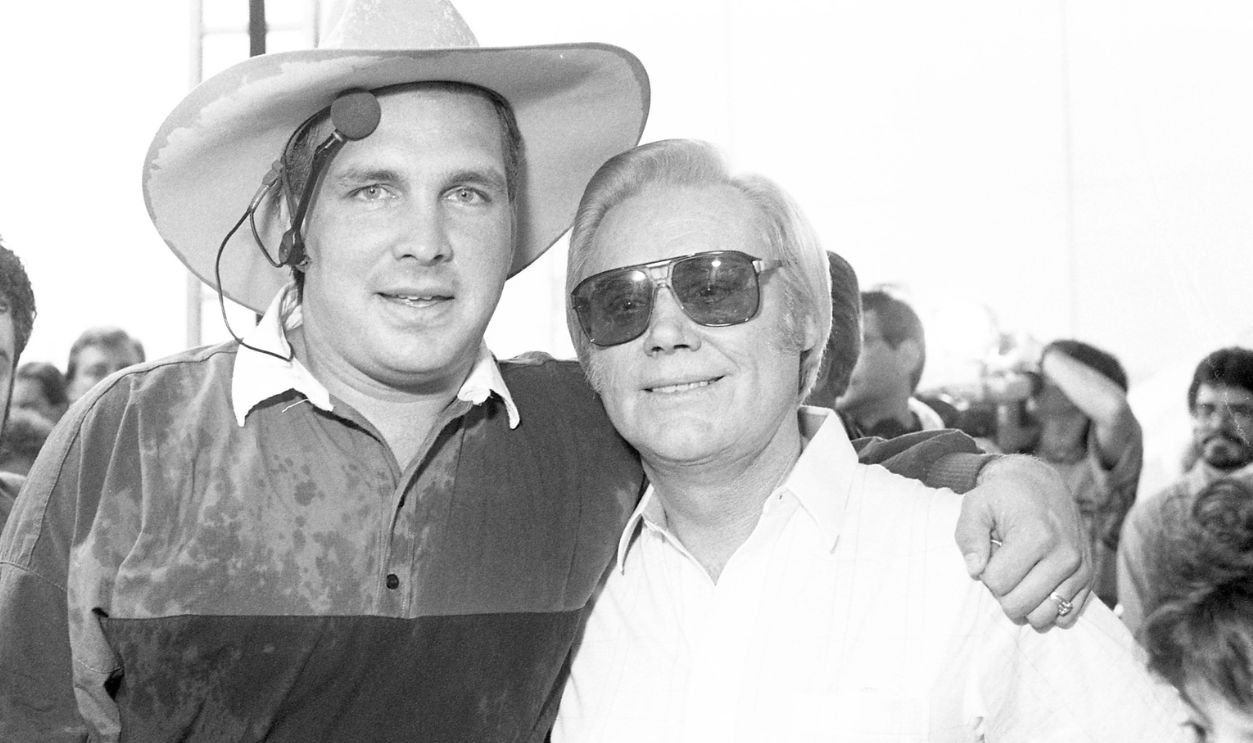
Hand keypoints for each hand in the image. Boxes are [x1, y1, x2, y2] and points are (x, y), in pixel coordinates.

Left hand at [954, 454, 1091, 628]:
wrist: (1041, 484)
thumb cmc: (1003, 496)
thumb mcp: (976, 505)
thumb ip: (969, 536)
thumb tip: (975, 570)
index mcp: (1036, 535)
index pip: (997, 582)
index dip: (985, 572)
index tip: (990, 552)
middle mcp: (1064, 555)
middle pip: (1018, 605)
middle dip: (1002, 591)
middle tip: (1003, 565)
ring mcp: (1079, 569)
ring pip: (1042, 617)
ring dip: (1024, 602)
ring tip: (1020, 575)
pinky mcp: (1088, 578)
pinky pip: (1066, 615)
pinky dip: (1046, 607)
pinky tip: (1036, 585)